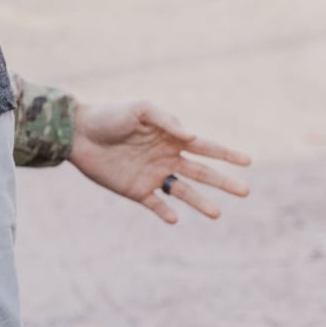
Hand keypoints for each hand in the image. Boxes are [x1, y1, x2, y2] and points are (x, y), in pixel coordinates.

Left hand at [67, 100, 250, 224]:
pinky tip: (174, 217)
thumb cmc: (109, 115)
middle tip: (246, 191)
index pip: (206, 148)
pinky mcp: (135, 190)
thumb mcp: (139, 109)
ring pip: (184, 192)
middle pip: (202, 173)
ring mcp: (152, 175)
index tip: (247, 161)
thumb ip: (166, 121)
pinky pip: (155, 204)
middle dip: (224, 181)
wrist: (77, 133)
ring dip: (201, 202)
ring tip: (217, 213)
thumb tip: (192, 137)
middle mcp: (166, 158)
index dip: (226, 154)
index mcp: (171, 138)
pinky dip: (165, 212)